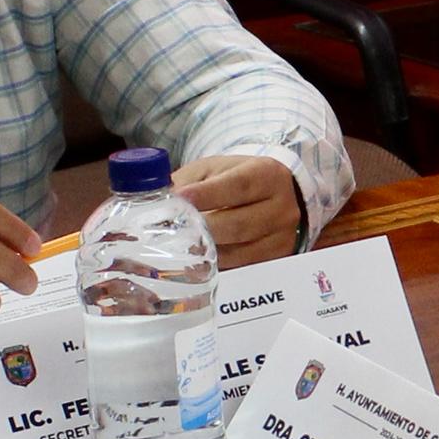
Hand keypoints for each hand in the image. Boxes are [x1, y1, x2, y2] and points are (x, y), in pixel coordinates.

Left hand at [173, 154, 304, 268]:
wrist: (270, 196)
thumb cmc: (234, 180)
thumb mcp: (212, 170)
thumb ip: (187, 181)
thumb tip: (157, 201)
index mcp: (268, 175)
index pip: (237, 186)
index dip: (207, 194)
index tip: (179, 198)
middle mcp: (282, 207)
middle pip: (237, 225)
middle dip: (201, 229)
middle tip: (171, 230)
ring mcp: (282, 238)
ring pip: (238, 252)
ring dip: (205, 252)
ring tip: (180, 246)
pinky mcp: (276, 260)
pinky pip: (242, 268)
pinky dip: (217, 266)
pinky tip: (199, 260)